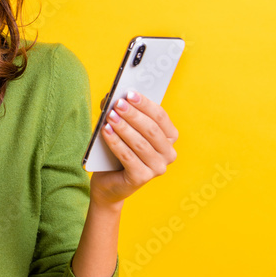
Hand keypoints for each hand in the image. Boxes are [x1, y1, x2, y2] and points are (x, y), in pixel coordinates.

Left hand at [89, 90, 178, 207]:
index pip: (160, 117)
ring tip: (109, 116)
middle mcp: (168, 154)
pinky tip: (105, 131)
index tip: (129, 93)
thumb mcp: (120, 129)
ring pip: (140, 143)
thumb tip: (112, 96)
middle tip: (118, 104)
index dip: (145, 104)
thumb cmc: (117, 151)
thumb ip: (119, 113)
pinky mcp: (142, 178)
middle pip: (151, 129)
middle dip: (133, 114)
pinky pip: (128, 157)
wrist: (109, 183)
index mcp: (169, 138)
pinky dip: (116, 142)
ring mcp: (158, 168)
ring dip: (123, 127)